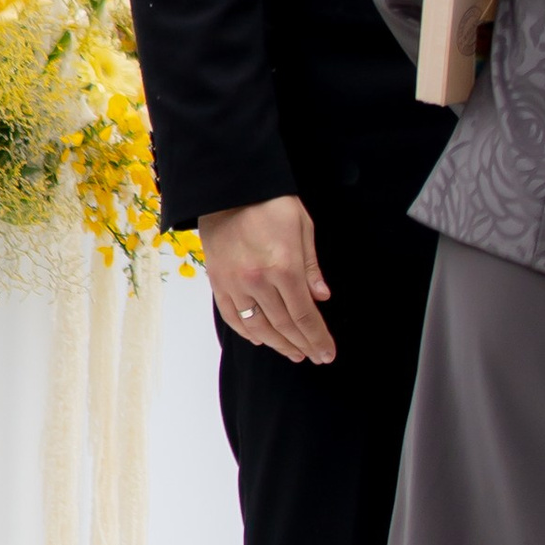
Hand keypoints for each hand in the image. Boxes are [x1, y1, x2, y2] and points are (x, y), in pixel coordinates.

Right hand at [199, 196, 334, 362]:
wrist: (228, 188)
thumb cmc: (270, 202)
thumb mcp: (302, 226)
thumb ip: (311, 266)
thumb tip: (321, 297)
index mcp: (284, 267)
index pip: (304, 314)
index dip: (317, 337)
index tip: (326, 353)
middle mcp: (258, 281)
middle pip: (283, 325)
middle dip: (302, 344)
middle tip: (314, 356)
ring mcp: (235, 284)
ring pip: (258, 326)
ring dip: (278, 344)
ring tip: (293, 353)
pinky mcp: (218, 282)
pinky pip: (233, 316)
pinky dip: (247, 332)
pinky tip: (261, 339)